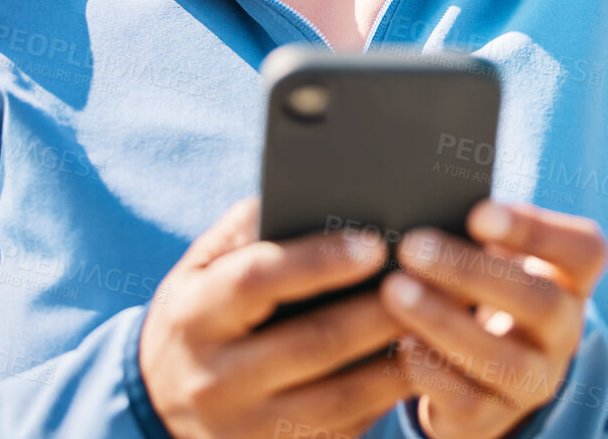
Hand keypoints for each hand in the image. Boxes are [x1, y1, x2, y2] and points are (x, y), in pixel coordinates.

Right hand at [139, 197, 411, 438]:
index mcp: (196, 316)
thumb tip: (307, 192)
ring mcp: (246, 428)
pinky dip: (388, 399)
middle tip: (438, 281)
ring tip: (447, 323)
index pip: (257, 280)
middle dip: (381, 312)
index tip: (375, 242)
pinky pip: (344, 430)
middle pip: (313, 342)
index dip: (318, 260)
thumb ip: (246, 229)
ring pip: (340, 397)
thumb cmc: (201, 315)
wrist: (160, 407)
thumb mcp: (201, 268)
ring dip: (400, 360)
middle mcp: (216, 378)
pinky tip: (425, 366)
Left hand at [380, 201, 607, 438]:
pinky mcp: (494, 420)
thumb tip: (420, 208)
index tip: (477, 213)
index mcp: (572, 280)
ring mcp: (534, 382)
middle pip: (541, 303)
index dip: (537, 231)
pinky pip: (469, 402)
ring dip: (444, 322)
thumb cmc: (480, 287)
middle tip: (413, 247)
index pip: (585, 252)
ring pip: (504, 361)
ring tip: (395, 289)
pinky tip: (401, 342)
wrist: (478, 369)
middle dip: (473, 273)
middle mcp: (564, 333)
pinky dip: (432, 369)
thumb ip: (476, 234)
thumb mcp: (494, 256)